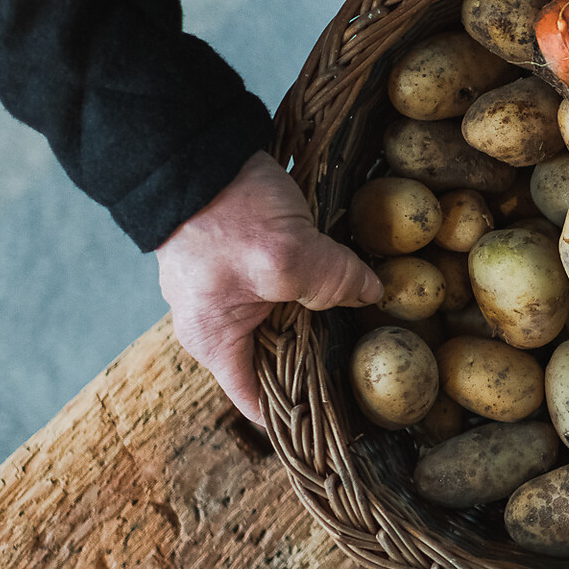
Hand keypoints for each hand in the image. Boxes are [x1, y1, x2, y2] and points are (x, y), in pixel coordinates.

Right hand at [156, 151, 381, 423]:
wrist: (192, 147)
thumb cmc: (224, 210)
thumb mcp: (286, 256)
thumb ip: (333, 282)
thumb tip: (372, 294)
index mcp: (214, 342)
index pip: (261, 404)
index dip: (303, 420)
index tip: (351, 421)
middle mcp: (217, 325)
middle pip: (279, 364)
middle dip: (324, 363)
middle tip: (376, 366)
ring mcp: (228, 291)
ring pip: (287, 323)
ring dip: (323, 319)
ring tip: (371, 324)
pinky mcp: (243, 261)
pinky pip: (286, 290)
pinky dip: (316, 288)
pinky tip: (351, 281)